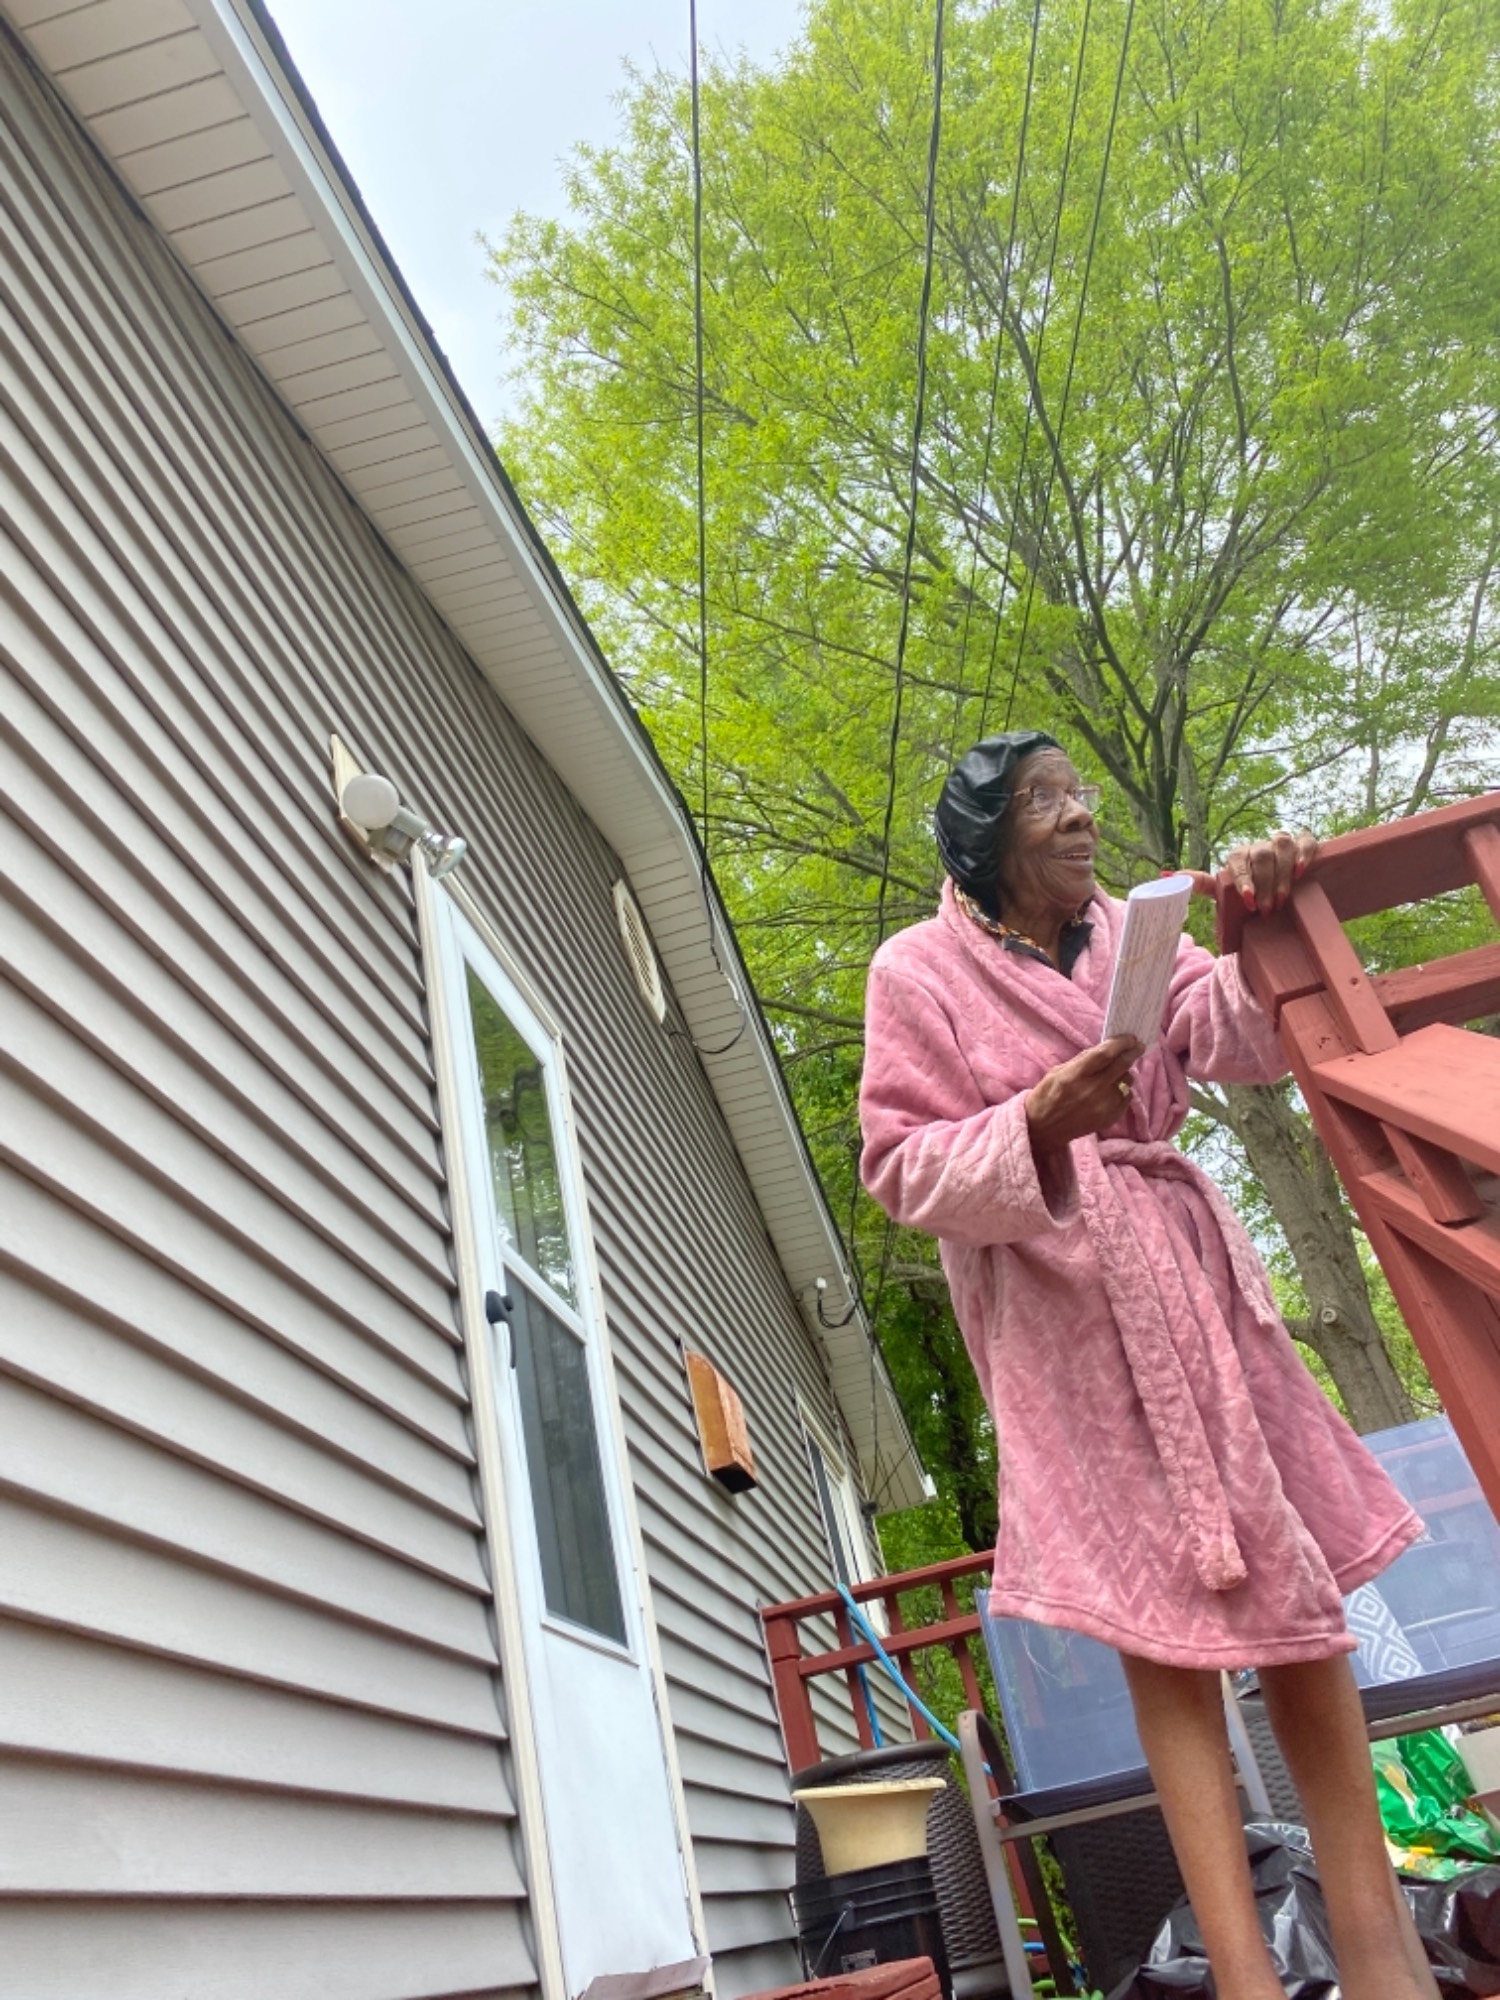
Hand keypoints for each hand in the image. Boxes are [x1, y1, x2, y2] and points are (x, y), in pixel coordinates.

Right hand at [1025, 1035, 1144, 1156]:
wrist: (1044, 1129)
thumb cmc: (1047, 1095)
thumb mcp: (1058, 1071)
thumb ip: (1082, 1061)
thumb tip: (1105, 1049)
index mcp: (1075, 1075)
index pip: (1104, 1054)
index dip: (1120, 1043)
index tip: (1130, 1037)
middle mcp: (1092, 1090)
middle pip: (1121, 1066)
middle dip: (1132, 1052)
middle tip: (1138, 1045)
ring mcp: (1103, 1106)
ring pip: (1127, 1081)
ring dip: (1125, 1073)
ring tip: (1117, 1072)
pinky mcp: (1110, 1118)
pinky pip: (1126, 1098)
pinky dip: (1123, 1090)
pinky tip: (1113, 1090)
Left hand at [1187, 830, 1317, 914]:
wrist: (1279, 898)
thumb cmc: (1248, 897)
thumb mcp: (1224, 893)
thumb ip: (1201, 884)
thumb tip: (1165, 875)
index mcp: (1237, 857)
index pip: (1236, 861)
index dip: (1243, 879)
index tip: (1247, 900)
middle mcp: (1258, 848)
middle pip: (1260, 856)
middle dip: (1264, 885)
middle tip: (1266, 910)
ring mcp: (1280, 844)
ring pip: (1282, 847)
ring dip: (1282, 874)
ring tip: (1282, 899)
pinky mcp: (1302, 845)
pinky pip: (1305, 841)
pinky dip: (1304, 854)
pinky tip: (1300, 871)